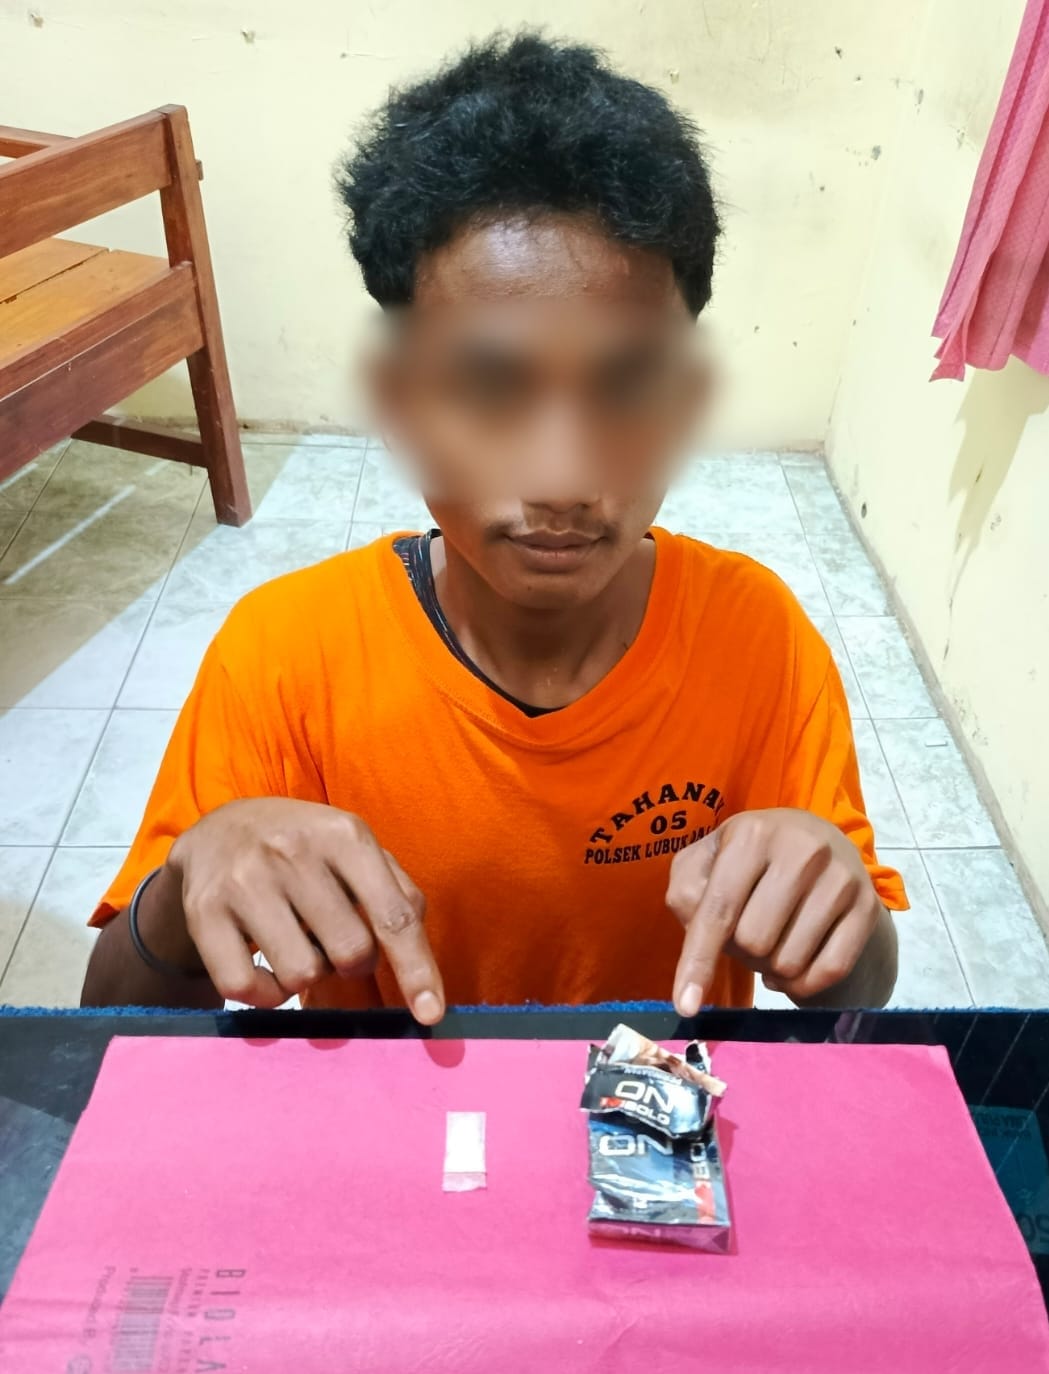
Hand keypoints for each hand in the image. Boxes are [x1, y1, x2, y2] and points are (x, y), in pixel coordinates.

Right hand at [163, 798, 443, 1020]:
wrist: (219, 828)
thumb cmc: (306, 847)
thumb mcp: (355, 849)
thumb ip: (398, 892)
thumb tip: (420, 956)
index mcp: (345, 835)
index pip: (393, 915)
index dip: (416, 969)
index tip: (431, 1013)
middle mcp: (293, 851)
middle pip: (350, 952)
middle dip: (353, 963)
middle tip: (334, 942)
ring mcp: (245, 880)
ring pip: (301, 974)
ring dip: (308, 974)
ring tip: (298, 943)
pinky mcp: (204, 911)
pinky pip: (246, 987)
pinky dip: (266, 994)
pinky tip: (267, 967)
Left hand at [665, 808, 884, 1013]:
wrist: (820, 843)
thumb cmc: (750, 859)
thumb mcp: (708, 859)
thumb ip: (687, 895)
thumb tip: (698, 950)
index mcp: (753, 833)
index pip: (719, 909)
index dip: (699, 960)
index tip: (685, 1006)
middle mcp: (802, 849)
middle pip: (753, 942)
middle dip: (741, 950)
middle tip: (747, 929)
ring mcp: (841, 878)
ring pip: (789, 962)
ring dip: (770, 967)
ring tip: (773, 939)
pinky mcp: (867, 907)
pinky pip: (829, 972)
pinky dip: (802, 983)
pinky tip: (795, 964)